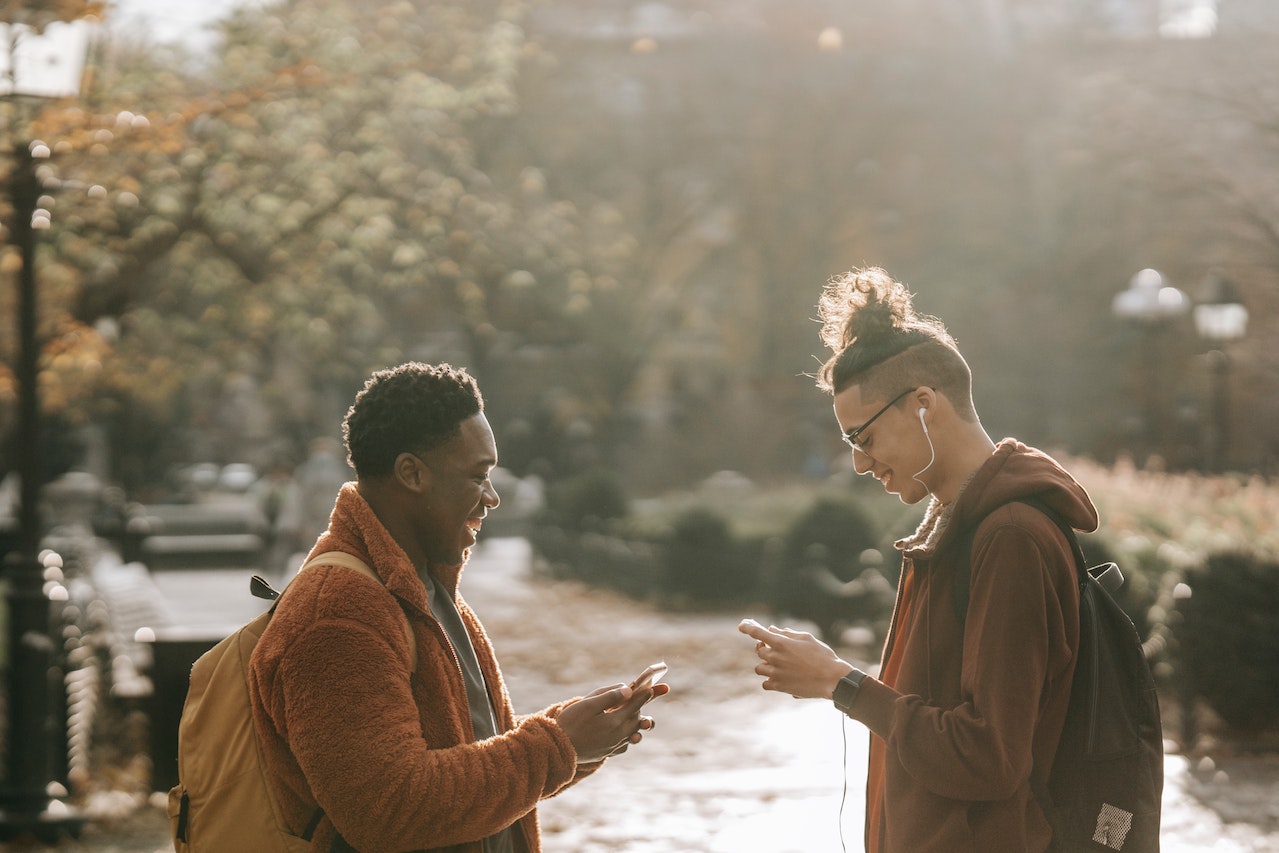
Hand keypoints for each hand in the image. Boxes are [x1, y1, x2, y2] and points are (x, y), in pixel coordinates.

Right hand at [556, 682, 669, 763]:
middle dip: (640, 708)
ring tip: (639, 718)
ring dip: (637, 724)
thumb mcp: (588, 704)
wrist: (558, 750)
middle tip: (642, 699)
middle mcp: (618, 735)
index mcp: (615, 721)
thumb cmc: (571, 723)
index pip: (635, 705)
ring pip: (633, 733)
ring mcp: (614, 746)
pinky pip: (624, 745)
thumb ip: (609, 696)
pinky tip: (623, 733)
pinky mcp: (607, 753)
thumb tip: (628, 690)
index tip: (651, 688)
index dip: (644, 695)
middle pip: (637, 719)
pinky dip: (627, 737)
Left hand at [738, 618, 852, 699]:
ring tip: (780, 664)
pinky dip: (769, 680)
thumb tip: (773, 629)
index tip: (741, 625)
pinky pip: (765, 683)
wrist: (832, 679)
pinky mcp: (780, 687)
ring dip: (766, 664)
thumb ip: (787, 633)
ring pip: (760, 668)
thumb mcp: (806, 638)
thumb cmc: (822, 656)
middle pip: (759, 651)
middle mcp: (775, 658)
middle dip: (765, 648)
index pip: (757, 632)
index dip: (747, 627)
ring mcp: (776, 673)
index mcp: (781, 643)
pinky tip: (779, 677)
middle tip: (776, 648)